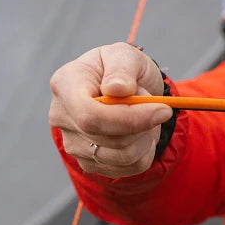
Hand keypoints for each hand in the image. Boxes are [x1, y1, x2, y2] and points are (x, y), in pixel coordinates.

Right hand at [49, 42, 171, 177]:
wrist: (125, 92)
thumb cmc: (123, 71)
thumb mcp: (125, 56)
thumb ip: (122, 69)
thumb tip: (118, 89)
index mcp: (65, 85)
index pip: (91, 115)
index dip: (129, 119)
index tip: (163, 110)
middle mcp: (62, 117)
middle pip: (111, 139)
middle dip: (144, 126)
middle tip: (156, 108)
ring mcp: (73, 143)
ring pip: (123, 157)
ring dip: (146, 139)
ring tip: (145, 119)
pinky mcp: (89, 163)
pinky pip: (129, 168)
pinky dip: (144, 153)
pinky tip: (140, 135)